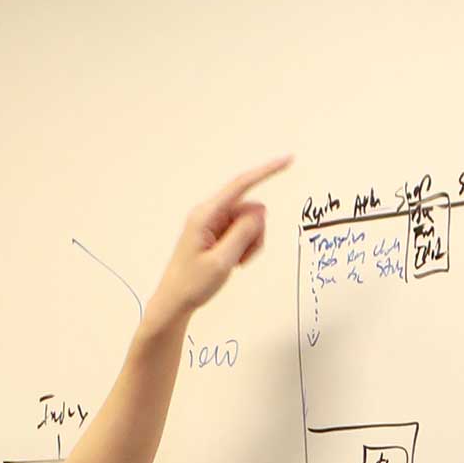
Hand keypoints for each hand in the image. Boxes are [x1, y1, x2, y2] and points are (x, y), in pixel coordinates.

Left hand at [147, 156, 291, 320]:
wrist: (175, 302)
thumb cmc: (193, 284)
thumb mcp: (222, 261)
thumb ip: (243, 233)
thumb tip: (260, 211)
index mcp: (205, 215)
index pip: (240, 185)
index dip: (266, 171)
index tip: (288, 160)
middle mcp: (209, 213)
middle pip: (251, 209)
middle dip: (256, 233)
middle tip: (242, 260)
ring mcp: (213, 223)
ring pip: (250, 222)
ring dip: (251, 243)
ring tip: (235, 263)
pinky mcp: (217, 233)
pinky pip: (243, 232)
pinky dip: (245, 247)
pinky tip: (233, 262)